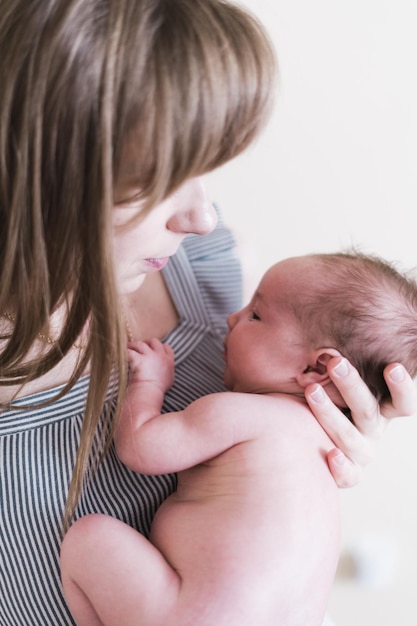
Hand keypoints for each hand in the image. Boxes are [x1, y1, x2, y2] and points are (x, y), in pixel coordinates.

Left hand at [127, 338, 174, 393]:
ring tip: (128, 347)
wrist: (151, 393)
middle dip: (147, 343)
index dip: (159, 347)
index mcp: (169, 361)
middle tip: (140, 347)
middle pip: (154, 342)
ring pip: (141, 344)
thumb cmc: (158, 389)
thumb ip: (167, 370)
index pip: (166, 347)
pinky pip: (130, 351)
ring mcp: (149, 356)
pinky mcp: (138, 359)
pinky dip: (125, 351)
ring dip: (134, 345)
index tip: (153, 349)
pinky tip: (121, 352)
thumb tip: (162, 369)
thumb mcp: (169, 379)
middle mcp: (160, 356)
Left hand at [305, 357, 416, 487]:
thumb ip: (337, 352)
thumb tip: (327, 300)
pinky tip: (328, 454)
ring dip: (332, 415)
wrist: (301, 429)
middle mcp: (374, 428)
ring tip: (311, 392)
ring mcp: (360, 451)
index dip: (401, 385)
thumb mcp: (333, 373)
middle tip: (334, 362)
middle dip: (352, 386)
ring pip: (353, 438)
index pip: (402, 399)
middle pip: (371, 411)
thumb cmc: (322, 390)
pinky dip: (341, 468)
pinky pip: (349, 476)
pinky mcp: (344, 471)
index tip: (392, 365)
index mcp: (381, 405)